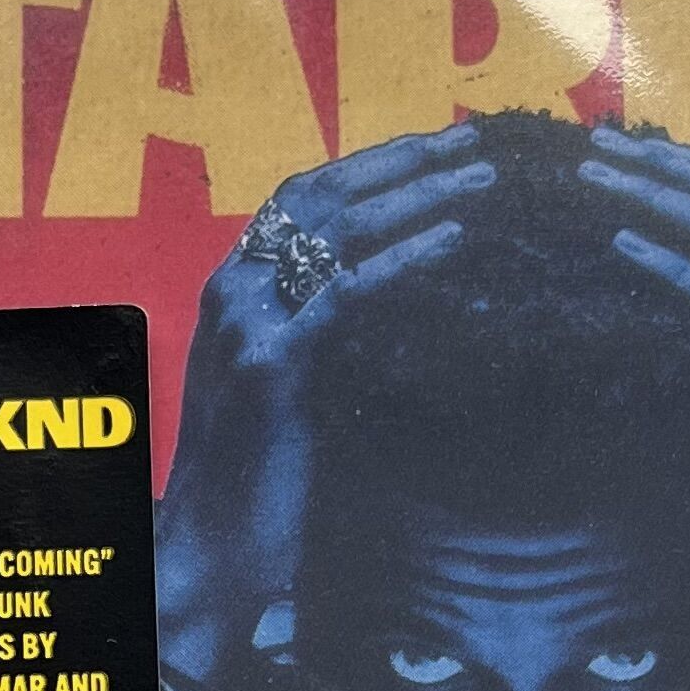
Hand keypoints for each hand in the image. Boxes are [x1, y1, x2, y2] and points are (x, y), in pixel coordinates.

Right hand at [158, 123, 491, 682]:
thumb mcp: (289, 392)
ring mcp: (247, 322)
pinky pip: (349, 292)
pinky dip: (406, 257)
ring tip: (479, 175)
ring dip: (417, 193)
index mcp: (234, 286)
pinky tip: (454, 238)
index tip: (434, 146)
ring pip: (339, 228)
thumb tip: (391, 307)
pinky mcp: (272, 365)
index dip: (372, 165)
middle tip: (471, 138)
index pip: (304, 197)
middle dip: (402, 159)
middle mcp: (233, 288)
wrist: (210, 551)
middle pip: (324, 194)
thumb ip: (321, 339)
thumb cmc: (255, 483)